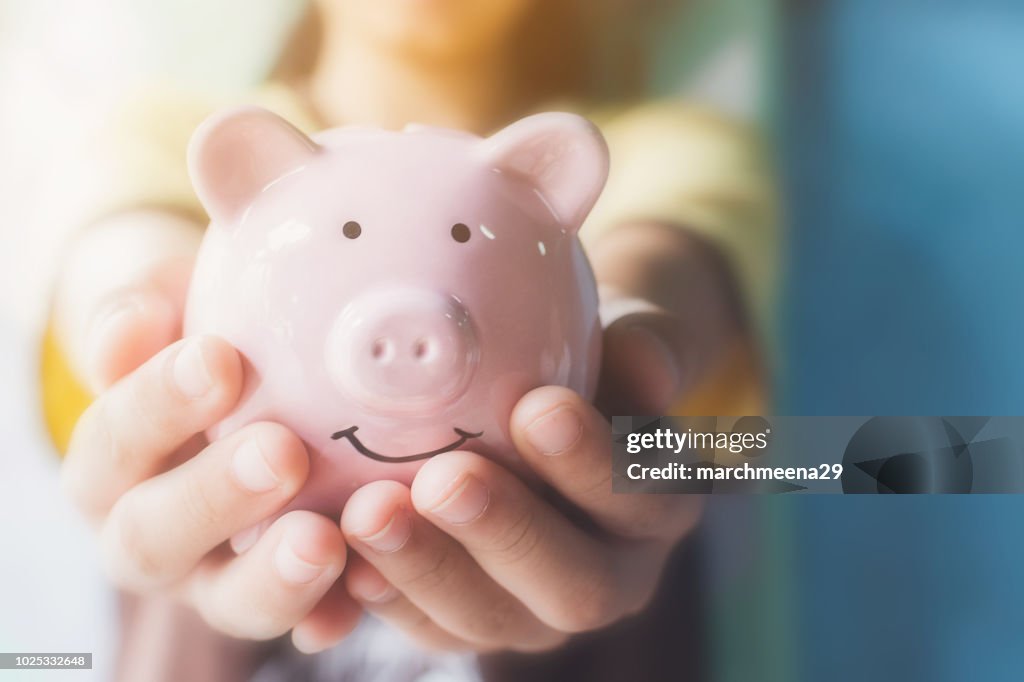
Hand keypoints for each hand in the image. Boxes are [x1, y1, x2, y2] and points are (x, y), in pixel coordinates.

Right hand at [58, 213, 358, 651]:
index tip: (219, 357)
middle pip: (153, 537)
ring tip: (323, 540)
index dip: (157, 404)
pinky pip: (308, 621)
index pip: (114, 439)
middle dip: (214, 497)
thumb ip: (146, 311)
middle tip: (280, 452)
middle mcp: (152, 533)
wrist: (256, 390)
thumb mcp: (176, 311)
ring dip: (274, 577)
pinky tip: (366, 588)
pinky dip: (332, 613)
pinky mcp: (289, 599)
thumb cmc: (214, 341)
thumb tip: (133, 322)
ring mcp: (218, 577)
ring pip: (230, 599)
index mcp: (113, 462)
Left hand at [326, 223, 741, 652]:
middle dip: (506, 533)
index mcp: (658, 510)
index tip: (537, 406)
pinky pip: (430, 626)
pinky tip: (342, 558)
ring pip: (492, 620)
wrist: (544, 405)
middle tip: (444, 478)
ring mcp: (534, 610)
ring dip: (429, 570)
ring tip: (368, 512)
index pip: (640, 499)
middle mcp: (608, 577)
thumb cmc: (588, 362)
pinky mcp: (468, 618)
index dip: (592, 464)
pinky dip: (385, 597)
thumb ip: (643, 347)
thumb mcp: (627, 339)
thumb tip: (645, 361)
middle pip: (574, 585)